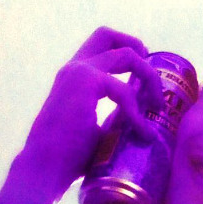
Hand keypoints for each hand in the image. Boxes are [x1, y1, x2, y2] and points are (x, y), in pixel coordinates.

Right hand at [22, 27, 163, 197]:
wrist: (45, 168)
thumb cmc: (68, 156)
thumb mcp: (96, 128)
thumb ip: (114, 117)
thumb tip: (143, 126)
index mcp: (74, 77)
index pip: (100, 46)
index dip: (126, 52)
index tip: (143, 78)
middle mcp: (74, 68)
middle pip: (108, 35)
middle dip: (138, 49)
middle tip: (153, 77)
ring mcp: (79, 72)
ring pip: (127, 55)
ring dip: (149, 78)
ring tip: (158, 107)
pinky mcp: (86, 83)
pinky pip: (125, 90)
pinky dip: (139, 112)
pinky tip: (143, 133)